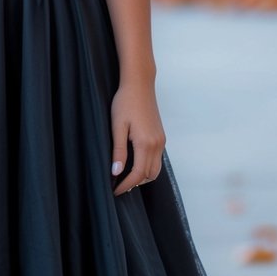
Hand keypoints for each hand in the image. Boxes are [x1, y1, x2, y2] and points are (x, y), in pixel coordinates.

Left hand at [110, 81, 165, 195]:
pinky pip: (157, 159)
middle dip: (135, 183)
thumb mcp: (117, 126)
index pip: (138, 174)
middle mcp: (157, 144)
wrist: (140, 85)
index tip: (115, 190)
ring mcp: (161, 141)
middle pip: (150, 175)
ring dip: (142, 176)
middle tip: (118, 184)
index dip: (126, 185)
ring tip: (125, 175)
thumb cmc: (125, 102)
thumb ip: (118, 151)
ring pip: (156, 169)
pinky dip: (147, 166)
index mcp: (145, 143)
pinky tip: (134, 162)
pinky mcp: (161, 137)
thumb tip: (116, 172)